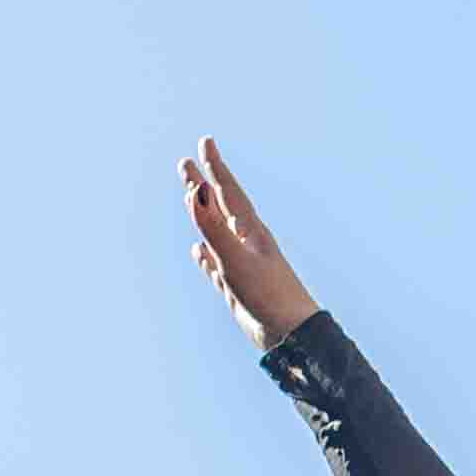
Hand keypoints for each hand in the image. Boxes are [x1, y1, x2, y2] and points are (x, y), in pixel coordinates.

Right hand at [180, 141, 321, 348]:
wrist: (290, 333)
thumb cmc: (269, 294)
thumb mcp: (236, 257)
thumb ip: (213, 227)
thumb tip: (193, 194)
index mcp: (250, 231)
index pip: (227, 191)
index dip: (215, 167)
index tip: (205, 142)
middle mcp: (245, 243)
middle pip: (218, 207)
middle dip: (201, 184)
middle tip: (185, 163)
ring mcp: (240, 264)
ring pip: (214, 233)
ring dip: (200, 215)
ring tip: (190, 199)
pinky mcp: (236, 286)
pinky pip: (214, 264)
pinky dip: (204, 255)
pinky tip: (198, 252)